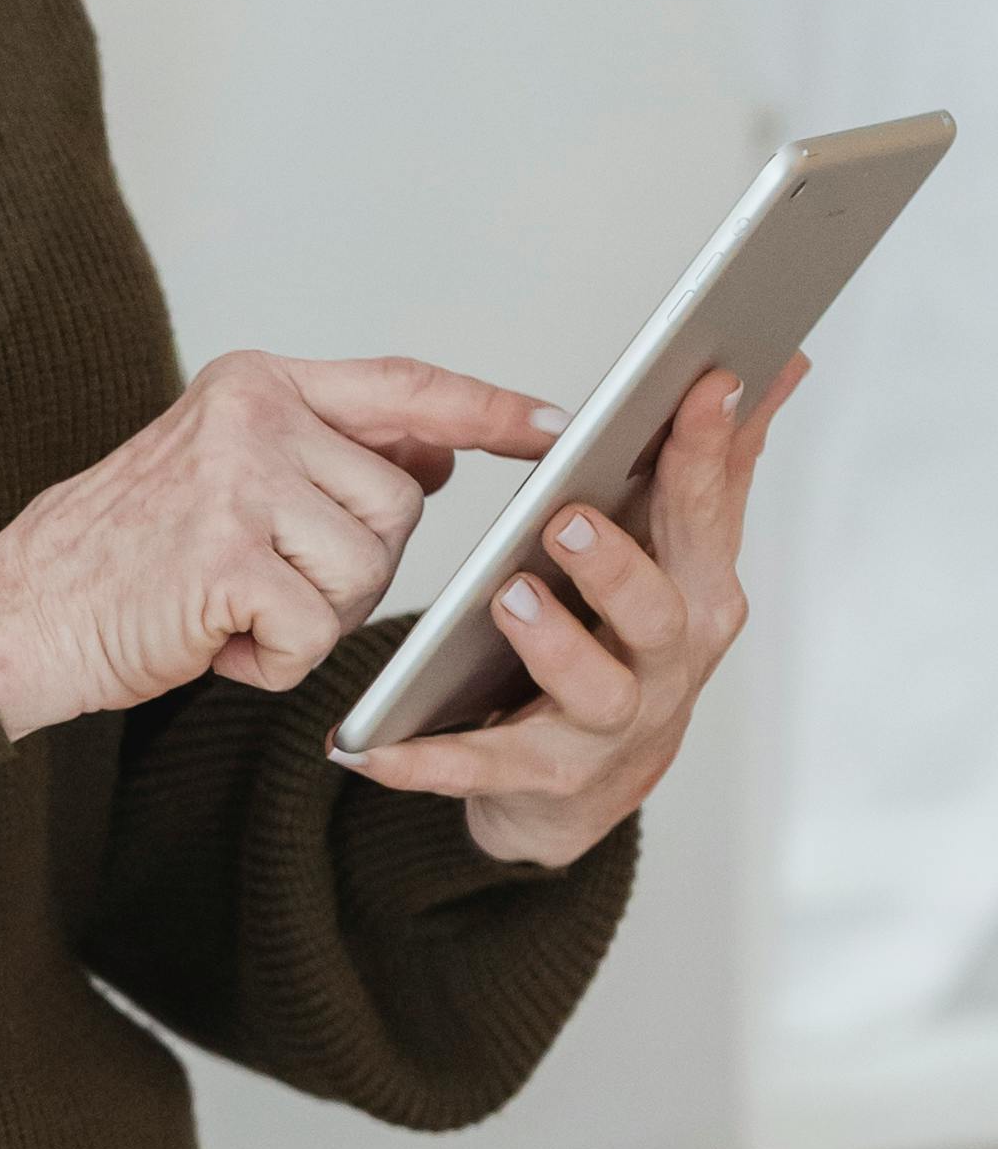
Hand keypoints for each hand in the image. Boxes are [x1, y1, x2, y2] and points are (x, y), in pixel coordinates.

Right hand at [0, 356, 564, 739]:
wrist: (11, 620)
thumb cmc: (115, 561)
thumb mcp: (221, 473)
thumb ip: (324, 451)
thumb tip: (442, 445)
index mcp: (253, 382)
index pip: (403, 385)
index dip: (486, 409)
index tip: (554, 427)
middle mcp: (251, 414)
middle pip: (399, 502)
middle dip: (351, 566)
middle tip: (258, 584)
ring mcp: (239, 483)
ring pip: (367, 571)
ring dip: (311, 619)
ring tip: (226, 612)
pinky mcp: (228, 561)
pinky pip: (318, 631)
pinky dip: (274, 662)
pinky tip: (211, 644)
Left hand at [345, 360, 803, 869]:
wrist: (588, 787)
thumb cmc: (632, 648)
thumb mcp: (678, 555)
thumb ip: (716, 464)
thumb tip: (779, 361)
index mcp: (698, 591)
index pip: (706, 511)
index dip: (708, 449)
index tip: (708, 382)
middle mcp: (669, 661)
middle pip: (660, 611)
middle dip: (619, 565)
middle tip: (567, 518)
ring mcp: (612, 726)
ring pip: (596, 690)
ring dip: (552, 645)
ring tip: (505, 598)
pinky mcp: (548, 778)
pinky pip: (483, 769)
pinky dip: (427, 762)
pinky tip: (369, 748)